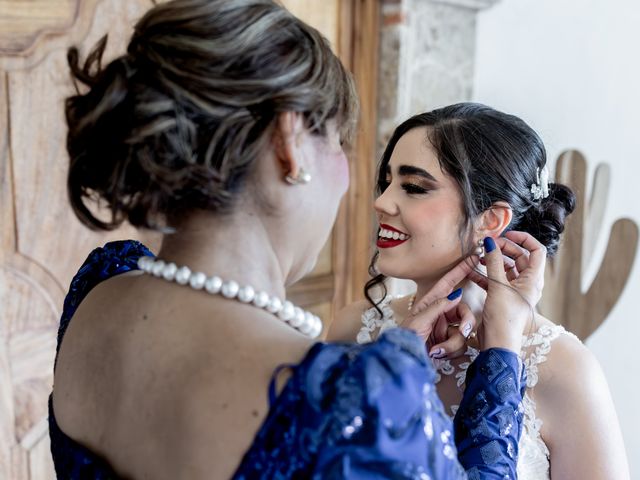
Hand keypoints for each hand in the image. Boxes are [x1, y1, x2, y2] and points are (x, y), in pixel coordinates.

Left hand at [404, 257, 478, 352]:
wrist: (403, 362)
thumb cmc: (405, 339)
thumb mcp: (419, 321)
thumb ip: (438, 307)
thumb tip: (456, 295)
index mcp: (430, 303)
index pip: (449, 283)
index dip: (461, 270)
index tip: (474, 257)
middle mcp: (440, 314)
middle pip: (464, 312)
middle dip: (466, 323)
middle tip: (463, 332)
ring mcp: (445, 330)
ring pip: (464, 332)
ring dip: (453, 343)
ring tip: (437, 350)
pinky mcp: (448, 345)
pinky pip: (461, 345)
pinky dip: (451, 351)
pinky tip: (437, 355)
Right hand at [473, 232, 546, 352]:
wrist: (498, 343)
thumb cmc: (504, 317)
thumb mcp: (498, 286)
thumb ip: (493, 262)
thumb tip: (489, 242)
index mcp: (533, 280)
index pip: (536, 250)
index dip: (523, 239)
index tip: (506, 234)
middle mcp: (527, 284)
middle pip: (519, 257)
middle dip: (503, 248)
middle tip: (487, 244)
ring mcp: (515, 291)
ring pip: (505, 268)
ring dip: (492, 260)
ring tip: (477, 255)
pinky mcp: (503, 297)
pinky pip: (495, 280)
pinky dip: (484, 274)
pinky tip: (471, 271)